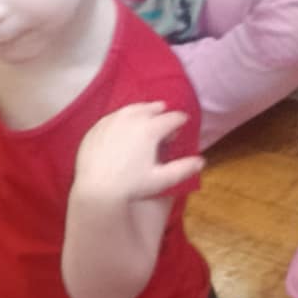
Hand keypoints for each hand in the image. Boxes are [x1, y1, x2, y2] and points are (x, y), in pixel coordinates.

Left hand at [74, 101, 204, 206]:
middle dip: (161, 112)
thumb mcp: (160, 180)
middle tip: (164, 117)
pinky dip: (123, 118)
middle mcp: (131, 118)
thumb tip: (201, 161)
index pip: (172, 118)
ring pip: (132, 109)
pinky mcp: (97, 127)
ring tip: (146, 115)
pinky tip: (124, 125)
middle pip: (152, 108)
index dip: (180, 121)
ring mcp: (112, 120)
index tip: (182, 124)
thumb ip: (182, 169)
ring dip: (142, 111)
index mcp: (150, 128)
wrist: (96, 189)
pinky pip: (113, 117)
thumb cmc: (130, 186)